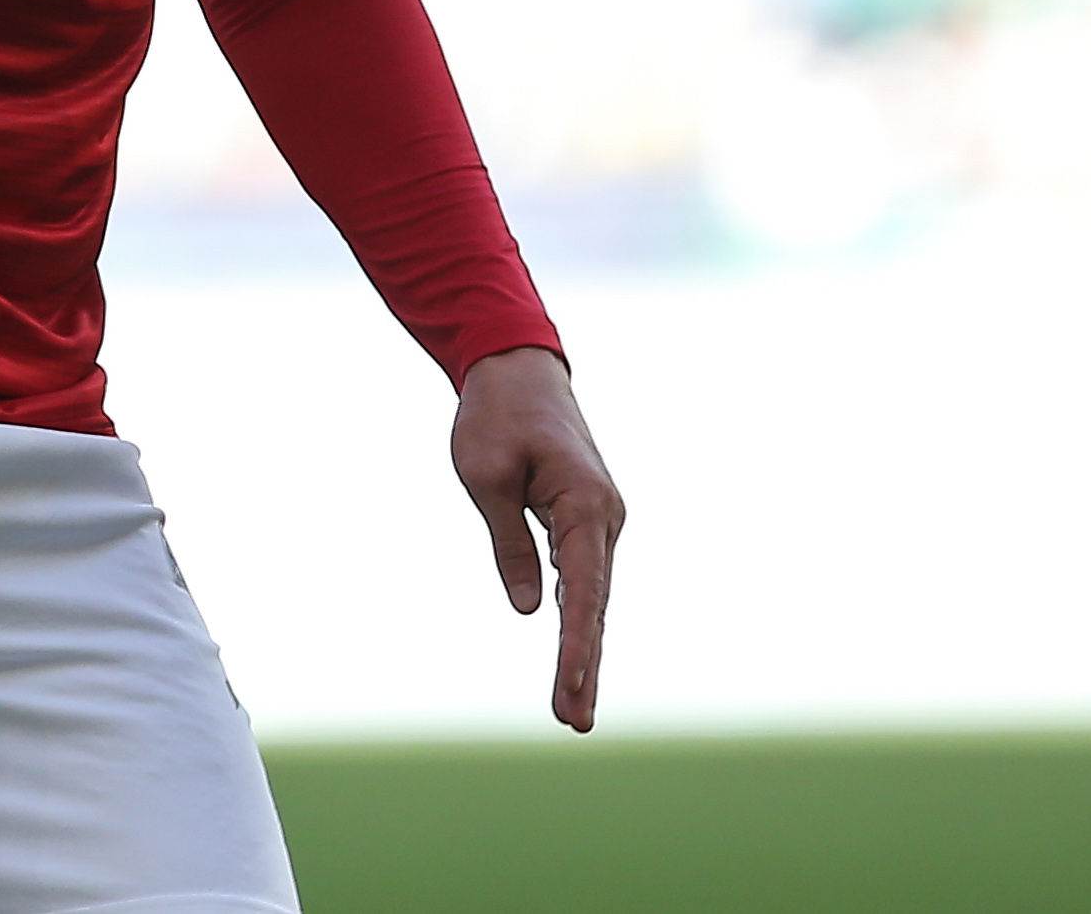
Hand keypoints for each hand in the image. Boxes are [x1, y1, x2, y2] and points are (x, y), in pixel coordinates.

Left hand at [451, 346, 623, 732]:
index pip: (583, 589)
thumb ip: (510, 544)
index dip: (575, 645)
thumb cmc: (496, 416)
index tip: (570, 690)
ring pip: (593, 593)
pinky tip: (574, 658)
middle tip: (574, 722)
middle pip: (595, 601)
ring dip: (583, 647)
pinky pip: (585, 575)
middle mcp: (605, 515)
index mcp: (584, 502)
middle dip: (584, 663)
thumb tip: (532, 609)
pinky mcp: (585, 517)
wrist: (516, 368)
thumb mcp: (486, 477)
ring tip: (572, 707)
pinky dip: (580, 616)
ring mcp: (599, 517)